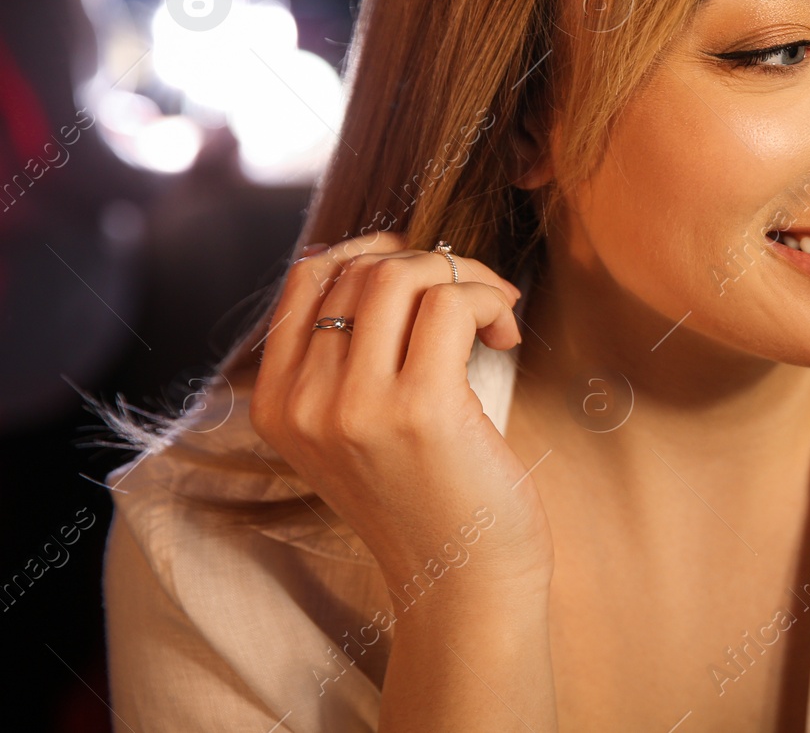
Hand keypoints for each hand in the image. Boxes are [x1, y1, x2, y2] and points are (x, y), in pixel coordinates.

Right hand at [250, 231, 552, 600]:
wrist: (462, 581)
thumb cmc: (428, 496)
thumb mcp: (357, 428)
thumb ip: (349, 357)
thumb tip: (385, 258)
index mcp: (278, 403)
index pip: (308, 275)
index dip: (375, 252)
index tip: (428, 277)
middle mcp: (304, 403)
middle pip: (361, 268)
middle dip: (432, 264)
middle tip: (478, 299)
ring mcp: (355, 407)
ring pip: (402, 275)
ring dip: (466, 277)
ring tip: (496, 314)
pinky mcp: (419, 409)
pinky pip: (451, 305)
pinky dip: (488, 300)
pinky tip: (507, 336)